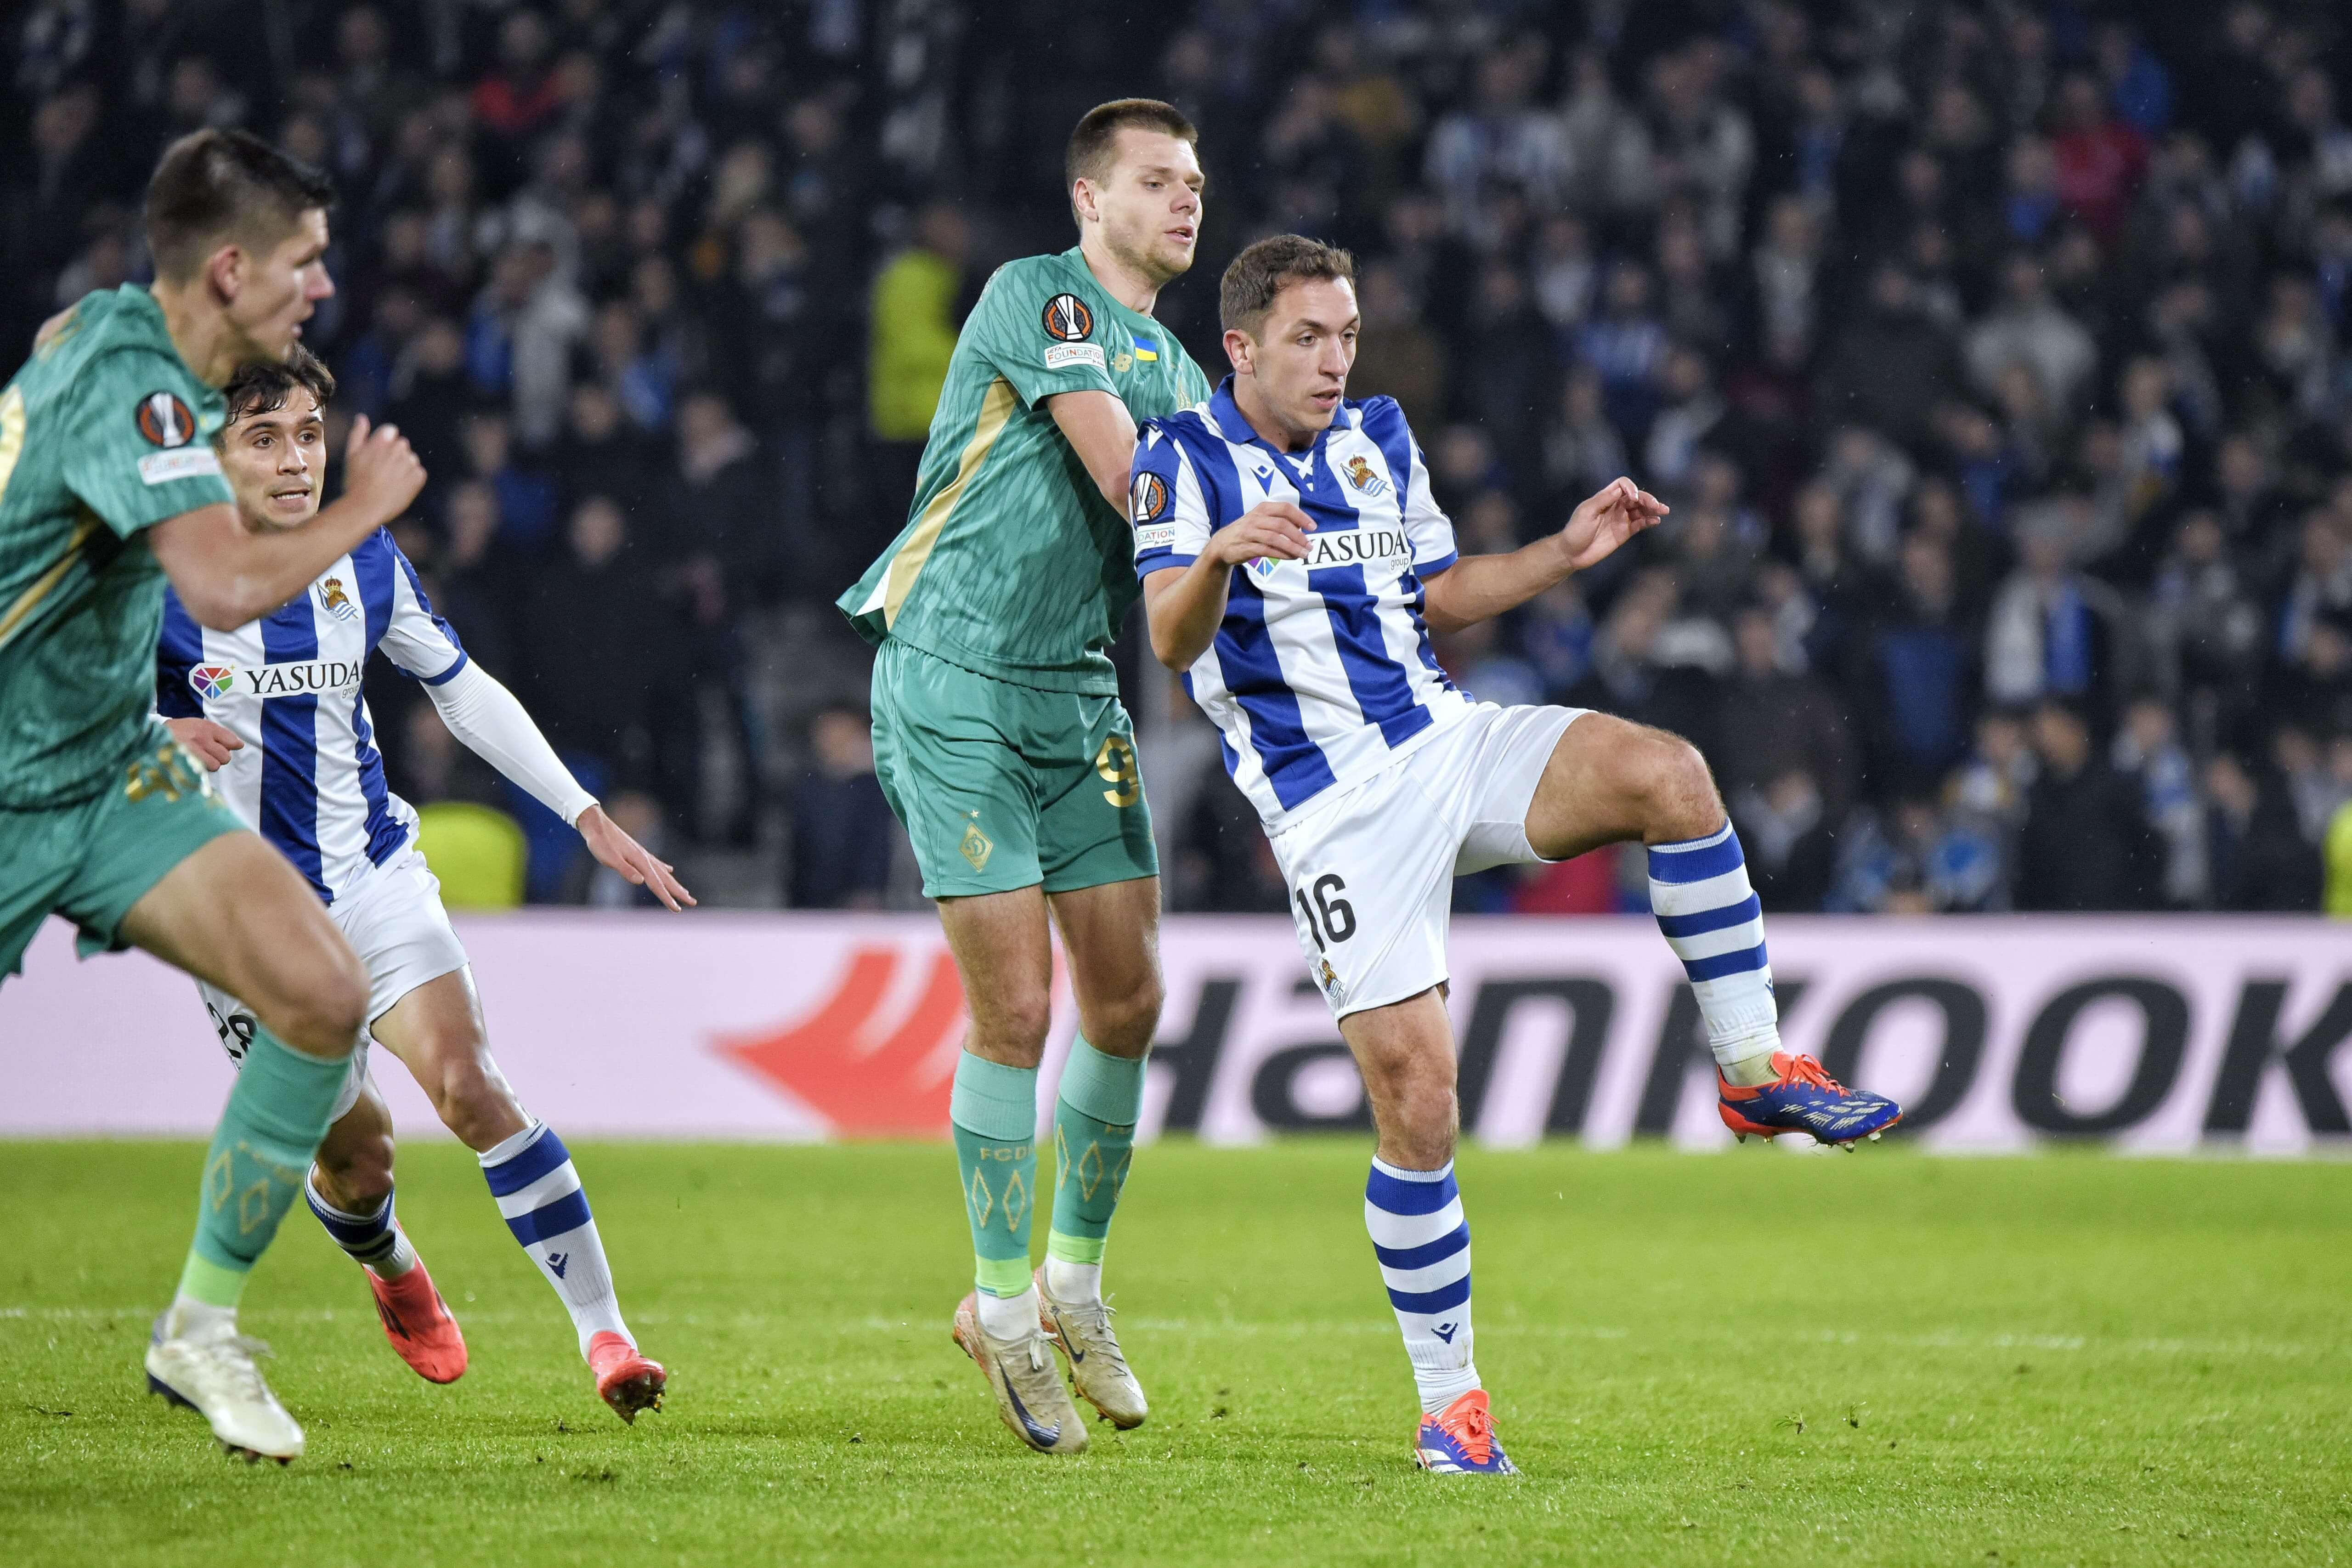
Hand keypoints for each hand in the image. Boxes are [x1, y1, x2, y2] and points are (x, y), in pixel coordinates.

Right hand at [166, 716, 242, 770]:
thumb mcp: (198, 724)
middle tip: (207, 755)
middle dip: (219, 758)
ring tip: (198, 760)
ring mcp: (193, 751)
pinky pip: (202, 772)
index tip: (223, 748)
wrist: (152, 735)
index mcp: (205, 727)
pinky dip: (199, 771)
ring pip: (215, 766)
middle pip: (225, 756)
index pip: (231, 741)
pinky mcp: (185, 762)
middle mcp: (201, 738)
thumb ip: (219, 734)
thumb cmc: (178, 730)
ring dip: (209, 765)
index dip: (230, 747)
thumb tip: (239, 744)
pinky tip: (192, 765)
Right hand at [341, 414, 426, 526]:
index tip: (377, 456)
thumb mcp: (351, 455)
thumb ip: (358, 434)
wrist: (366, 507)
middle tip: (381, 471)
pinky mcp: (418, 477)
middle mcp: (398, 449)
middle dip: (394, 454)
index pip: (391, 430)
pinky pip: (418, 473)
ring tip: (388, 481)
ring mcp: (409, 463)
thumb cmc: (355, 481)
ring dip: (403, 467)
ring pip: (410, 459)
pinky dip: (411, 479)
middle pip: (401, 445)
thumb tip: (362, 417)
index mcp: (382, 440)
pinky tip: (398, 488)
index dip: (384, 443)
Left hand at [576, 803, 695, 910]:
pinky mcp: (638, 853)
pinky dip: (665, 869)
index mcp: (640, 861)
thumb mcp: (609, 858)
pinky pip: (656, 864)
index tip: (678, 909)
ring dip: (674, 883)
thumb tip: (641, 881)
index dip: (667, 898)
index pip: (656, 884)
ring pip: (663, 873)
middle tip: (692, 902)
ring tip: (685, 891)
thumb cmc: (600, 843)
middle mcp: (645, 858)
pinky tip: (670, 870)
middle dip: (679, 892)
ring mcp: (643, 855)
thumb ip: (625, 870)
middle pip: (665, 879)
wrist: (596, 825)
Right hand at [1207, 500, 1314, 567]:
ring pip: (1275, 538)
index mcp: (1262, 509)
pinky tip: (1291, 558)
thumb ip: (1279, 521)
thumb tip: (1302, 528)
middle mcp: (1255, 518)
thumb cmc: (1247, 531)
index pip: (1285, 508)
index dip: (1301, 517)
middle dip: (1299, 536)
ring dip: (1292, 547)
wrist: (1222, 544)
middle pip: (1282, 524)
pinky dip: (1281, 554)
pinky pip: (1267, 550)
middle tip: (1310, 545)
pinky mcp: (1246, 547)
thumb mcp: (1261, 520)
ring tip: (1304, 554)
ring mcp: (1250, 533)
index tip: (1313, 527)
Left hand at [1559, 477, 1667, 571]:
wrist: (1572, 553)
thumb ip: (1602, 500)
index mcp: (1605, 498)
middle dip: (1647, 499)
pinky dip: (1648, 521)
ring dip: (1652, 509)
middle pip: (1636, 497)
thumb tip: (1619, 491)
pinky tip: (1656, 520)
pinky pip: (1639, 524)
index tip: (1633, 497)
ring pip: (1641, 510)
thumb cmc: (1575, 530)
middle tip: (1656, 505)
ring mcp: (1621, 519)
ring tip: (1663, 510)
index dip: (1630, 488)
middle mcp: (1615, 506)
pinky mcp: (1624, 532)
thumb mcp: (1586, 512)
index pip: (1622, 485)